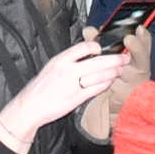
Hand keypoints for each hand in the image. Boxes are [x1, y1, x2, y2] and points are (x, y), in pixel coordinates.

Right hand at [0, 38, 129, 150]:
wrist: (30, 106)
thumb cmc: (41, 86)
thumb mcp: (52, 66)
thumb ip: (68, 60)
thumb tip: (87, 52)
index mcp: (60, 60)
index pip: (83, 47)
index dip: (96, 46)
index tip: (103, 48)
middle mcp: (67, 71)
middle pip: (97, 62)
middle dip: (114, 59)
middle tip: (124, 58)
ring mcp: (72, 86)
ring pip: (99, 76)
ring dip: (112, 72)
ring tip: (120, 70)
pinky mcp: (75, 99)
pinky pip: (95, 90)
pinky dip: (105, 84)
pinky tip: (110, 81)